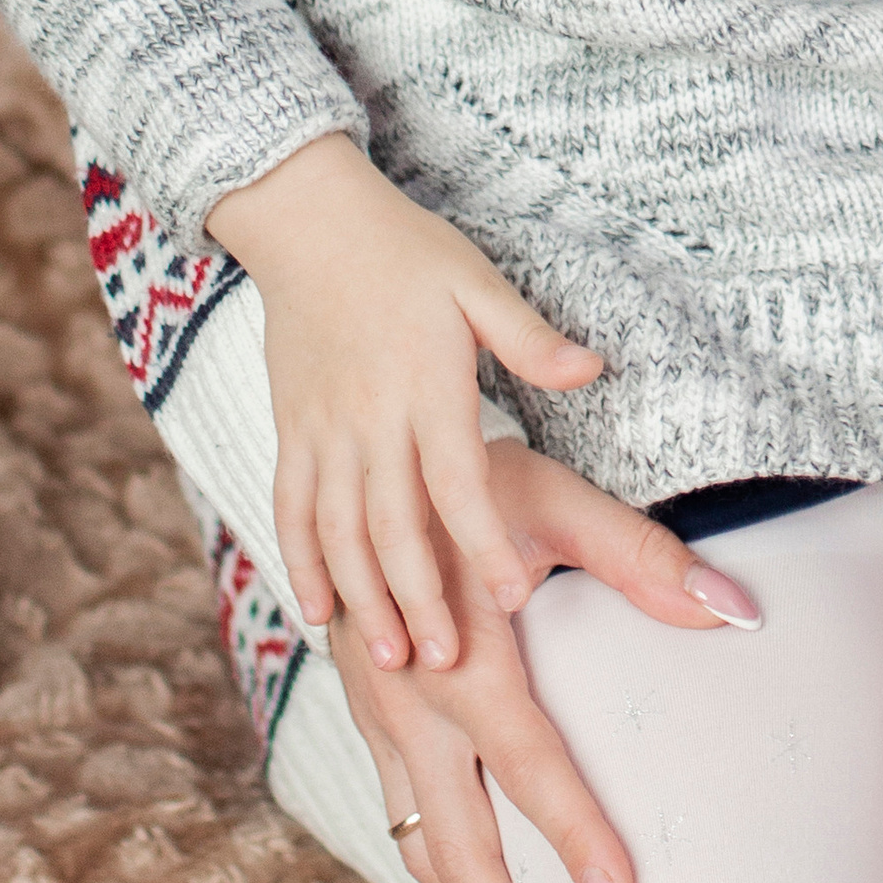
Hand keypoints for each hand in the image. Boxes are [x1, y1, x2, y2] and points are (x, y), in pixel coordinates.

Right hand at [207, 133, 604, 674]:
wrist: (310, 221)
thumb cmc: (408, 253)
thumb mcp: (479, 283)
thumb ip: (530, 339)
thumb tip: (593, 367)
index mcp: (427, 385)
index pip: (458, 482)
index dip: (484, 544)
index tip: (514, 598)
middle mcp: (371, 417)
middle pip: (395, 524)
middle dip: (422, 597)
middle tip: (449, 661)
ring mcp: (323, 429)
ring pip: (339, 530)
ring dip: (363, 597)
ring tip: (391, 657)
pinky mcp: (289, 430)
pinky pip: (290, 507)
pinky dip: (300, 563)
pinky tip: (318, 611)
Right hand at [332, 442, 763, 882]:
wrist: (354, 450)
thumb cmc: (463, 473)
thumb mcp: (554, 501)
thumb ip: (645, 560)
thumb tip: (738, 613)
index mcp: (461, 659)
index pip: (529, 770)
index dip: (576, 842)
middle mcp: (413, 706)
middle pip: (465, 853)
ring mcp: (383, 720)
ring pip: (430, 851)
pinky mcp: (371, 720)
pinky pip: (407, 819)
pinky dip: (446, 873)